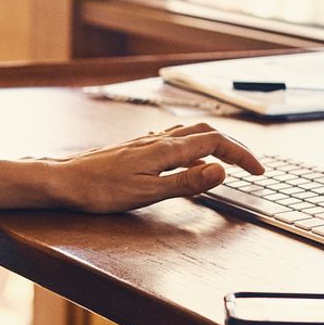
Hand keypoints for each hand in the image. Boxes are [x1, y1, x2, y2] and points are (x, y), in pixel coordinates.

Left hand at [50, 122, 263, 212]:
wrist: (65, 181)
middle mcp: (158, 140)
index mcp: (166, 150)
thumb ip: (187, 182)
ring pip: (191, 131)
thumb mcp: (147, 193)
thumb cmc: (101, 191)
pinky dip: (195, 142)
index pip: (216, 144)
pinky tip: (189, 154)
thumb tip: (221, 170)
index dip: (242, 155)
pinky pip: (175, 136)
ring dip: (216, 140)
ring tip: (228, 157)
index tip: (259, 171)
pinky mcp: (137, 146)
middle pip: (207, 132)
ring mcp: (147, 141)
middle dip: (234, 145)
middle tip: (252, 164)